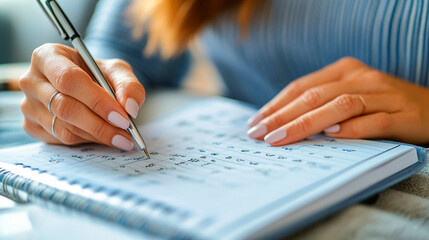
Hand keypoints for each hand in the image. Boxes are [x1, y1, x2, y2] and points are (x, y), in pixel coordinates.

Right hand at [19, 44, 145, 149]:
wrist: (87, 85)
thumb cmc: (99, 74)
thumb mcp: (117, 71)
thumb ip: (128, 85)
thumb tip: (130, 108)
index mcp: (47, 56)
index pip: (69, 80)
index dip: (98, 101)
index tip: (122, 117)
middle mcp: (31, 80)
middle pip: (65, 107)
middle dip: (100, 124)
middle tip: (126, 133)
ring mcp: (28, 105)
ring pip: (63, 127)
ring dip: (96, 135)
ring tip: (121, 137)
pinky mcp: (31, 126)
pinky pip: (60, 139)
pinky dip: (86, 140)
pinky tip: (101, 136)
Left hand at [247, 57, 428, 145]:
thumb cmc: (383, 106)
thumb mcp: (350, 97)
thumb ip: (322, 104)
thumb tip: (282, 124)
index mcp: (345, 71)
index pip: (302, 87)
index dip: (276, 105)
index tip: (256, 123)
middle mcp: (362, 78)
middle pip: (315, 96)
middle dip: (283, 116)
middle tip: (260, 134)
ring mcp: (384, 95)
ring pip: (340, 106)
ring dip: (307, 123)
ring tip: (282, 138)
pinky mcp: (404, 115)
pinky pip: (374, 121)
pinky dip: (352, 129)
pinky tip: (331, 137)